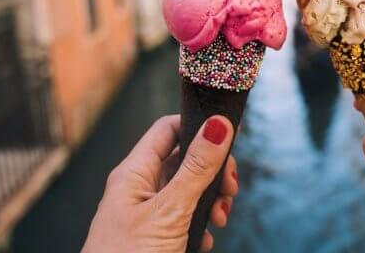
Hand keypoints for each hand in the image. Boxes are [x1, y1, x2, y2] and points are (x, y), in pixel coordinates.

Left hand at [83, 115, 236, 251]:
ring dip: (211, 200)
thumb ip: (196, 168)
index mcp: (134, 173)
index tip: (228, 140)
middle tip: (231, 189)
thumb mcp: (170, 211)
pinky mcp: (156, 237)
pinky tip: (204, 241)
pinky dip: (201, 224)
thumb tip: (218, 124)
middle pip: (184, 159)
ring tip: (221, 218)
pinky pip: (185, 217)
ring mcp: (147, 214)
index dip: (198, 127)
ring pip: (188, 190)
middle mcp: (140, 188)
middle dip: (212, 170)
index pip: (168, 129)